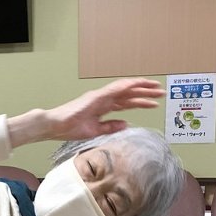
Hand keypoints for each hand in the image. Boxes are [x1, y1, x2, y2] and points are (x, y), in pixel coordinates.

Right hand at [7, 78, 164, 147]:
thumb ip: (110, 127)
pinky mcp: (95, 97)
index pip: (126, 102)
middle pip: (128, 94)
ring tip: (155, 88)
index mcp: (102, 106)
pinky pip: (114, 89)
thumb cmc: (69, 128)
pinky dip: (126, 86)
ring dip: (140, 88)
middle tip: (161, 93)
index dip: (140, 101)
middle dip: (145, 93)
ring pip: (124, 89)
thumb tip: (126, 124)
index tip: (154, 102)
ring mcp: (99, 96)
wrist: (54, 125)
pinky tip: (137, 85)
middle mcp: (102, 98)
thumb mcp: (95, 131)